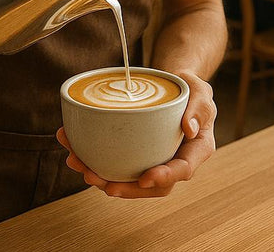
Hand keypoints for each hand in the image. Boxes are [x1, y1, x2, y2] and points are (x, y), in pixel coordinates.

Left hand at [57, 71, 216, 198]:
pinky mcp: (134, 155)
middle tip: (100, 180)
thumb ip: (198, 107)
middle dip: (124, 187)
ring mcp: (152, 160)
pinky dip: (93, 160)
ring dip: (101, 177)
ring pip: (128, 179)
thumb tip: (189, 128)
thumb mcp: (200, 92)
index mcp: (195, 151)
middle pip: (151, 185)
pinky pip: (116, 164)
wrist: (175, 87)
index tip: (144, 177)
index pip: (183, 170)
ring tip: (78, 164)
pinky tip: (74, 151)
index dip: (164, 177)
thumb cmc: (191, 90)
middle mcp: (174, 162)